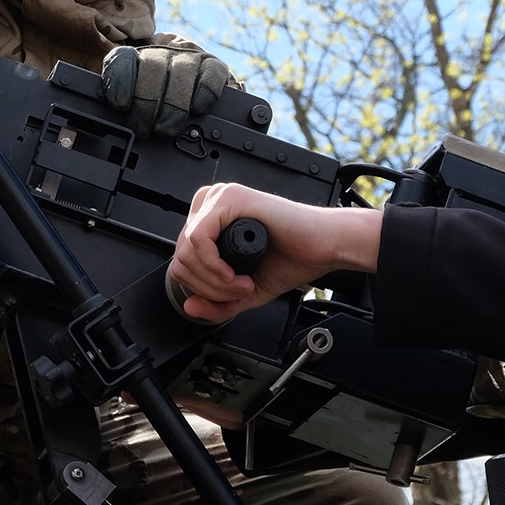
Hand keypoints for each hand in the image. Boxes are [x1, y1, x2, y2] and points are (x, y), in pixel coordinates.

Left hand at [100, 45, 229, 137]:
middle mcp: (162, 52)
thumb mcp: (136, 101)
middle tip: (143, 128)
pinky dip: (202, 95)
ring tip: (166, 128)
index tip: (120, 103)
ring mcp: (189, 57)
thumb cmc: (158, 102)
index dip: (120, 81)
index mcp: (136, 57)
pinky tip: (196, 109)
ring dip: (172, 106)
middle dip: (146, 103)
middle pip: (152, 68)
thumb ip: (125, 106)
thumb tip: (114, 120)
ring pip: (180, 74)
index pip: (122, 59)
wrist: (196, 87)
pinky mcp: (214, 66)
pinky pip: (209, 76)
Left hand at [166, 183, 382, 323]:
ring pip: (187, 251)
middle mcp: (211, 206)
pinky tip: (237, 276)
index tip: (231, 296)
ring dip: (215, 282)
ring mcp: (220, 198)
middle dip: (209, 288)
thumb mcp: (245, 291)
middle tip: (239, 291)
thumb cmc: (293, 258)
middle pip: (180, 258)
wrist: (324, 247)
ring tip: (243, 285)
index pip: (181, 260)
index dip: (203, 289)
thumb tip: (189, 307)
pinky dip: (215, 267)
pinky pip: (199, 239)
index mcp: (210, 222)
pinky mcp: (232, 198)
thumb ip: (217, 303)